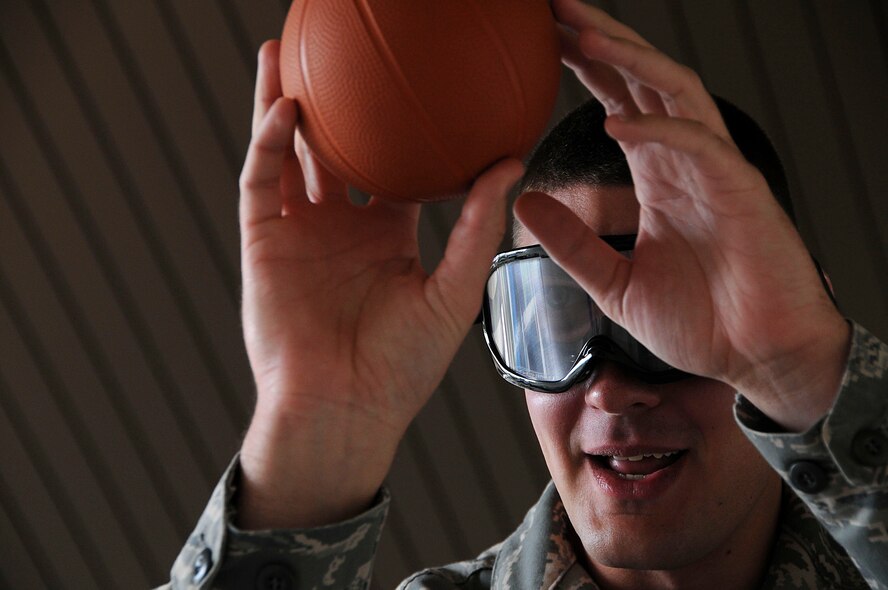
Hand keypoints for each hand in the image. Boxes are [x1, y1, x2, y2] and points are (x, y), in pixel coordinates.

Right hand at [237, 41, 522, 526]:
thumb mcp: (453, 290)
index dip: (400, 129)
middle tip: (342, 54)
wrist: (346, 410)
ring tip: (285, 50)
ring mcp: (299, 232)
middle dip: (334, 104)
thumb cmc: (403, 366)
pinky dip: (267, 142)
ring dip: (282, 103)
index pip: (392, 168)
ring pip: (285, 153)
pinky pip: (260, 180)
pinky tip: (284, 105)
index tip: (416, 88)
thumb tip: (511, 162)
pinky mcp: (264, 242)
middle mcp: (340, 227)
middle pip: (333, 150)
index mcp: (385, 236)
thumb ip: (477, 225)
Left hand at [514, 0, 849, 430]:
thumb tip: (524, 202)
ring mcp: (716, 171)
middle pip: (644, 80)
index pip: (619, 101)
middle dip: (602, 39)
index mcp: (658, 175)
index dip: (585, 67)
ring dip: (631, 60)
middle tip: (555, 9)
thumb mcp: (614, 284)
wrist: (753, 359)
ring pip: (676, 93)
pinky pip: (700, 146)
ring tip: (583, 34)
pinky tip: (617, 122)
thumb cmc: (698, 322)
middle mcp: (685, 161)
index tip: (545, 41)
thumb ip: (572, 244)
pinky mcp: (743, 192)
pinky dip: (660, 130)